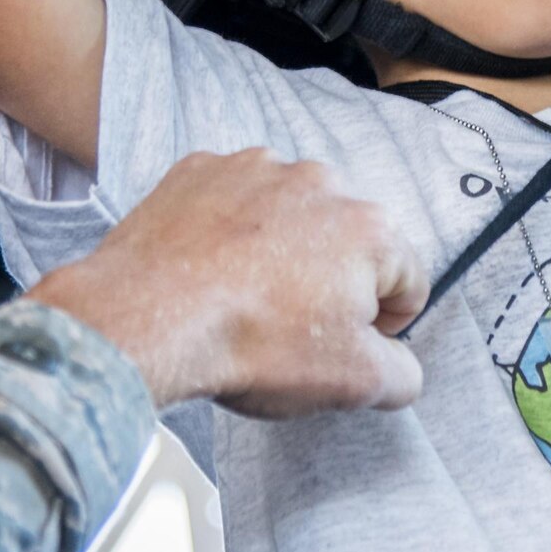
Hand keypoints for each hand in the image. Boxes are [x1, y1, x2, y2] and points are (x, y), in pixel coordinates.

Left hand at [34, 150, 429, 416]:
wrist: (143, 320)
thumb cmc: (250, 344)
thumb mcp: (351, 383)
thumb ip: (401, 374)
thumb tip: (401, 366)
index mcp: (370, 229)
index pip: (407, 281)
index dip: (384, 325)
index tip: (346, 346)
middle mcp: (321, 182)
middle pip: (347, 242)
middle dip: (330, 281)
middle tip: (288, 327)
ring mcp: (257, 168)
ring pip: (290, 215)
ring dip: (280, 249)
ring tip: (242, 296)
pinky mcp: (202, 169)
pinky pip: (231, 199)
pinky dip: (228, 228)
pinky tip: (208, 270)